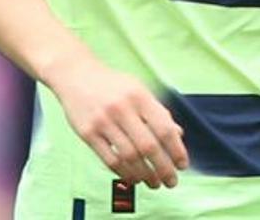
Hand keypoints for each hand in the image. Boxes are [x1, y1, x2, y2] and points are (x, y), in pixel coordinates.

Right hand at [48, 52, 189, 187]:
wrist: (76, 75)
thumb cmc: (113, 85)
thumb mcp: (139, 90)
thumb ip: (158, 112)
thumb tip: (178, 135)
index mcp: (140, 96)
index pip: (164, 128)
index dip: (176, 150)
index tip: (182, 165)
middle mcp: (122, 108)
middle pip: (148, 146)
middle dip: (163, 168)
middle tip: (171, 182)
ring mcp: (103, 122)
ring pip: (129, 157)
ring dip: (144, 175)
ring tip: (153, 183)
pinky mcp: (87, 133)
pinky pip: (109, 159)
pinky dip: (123, 173)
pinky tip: (133, 178)